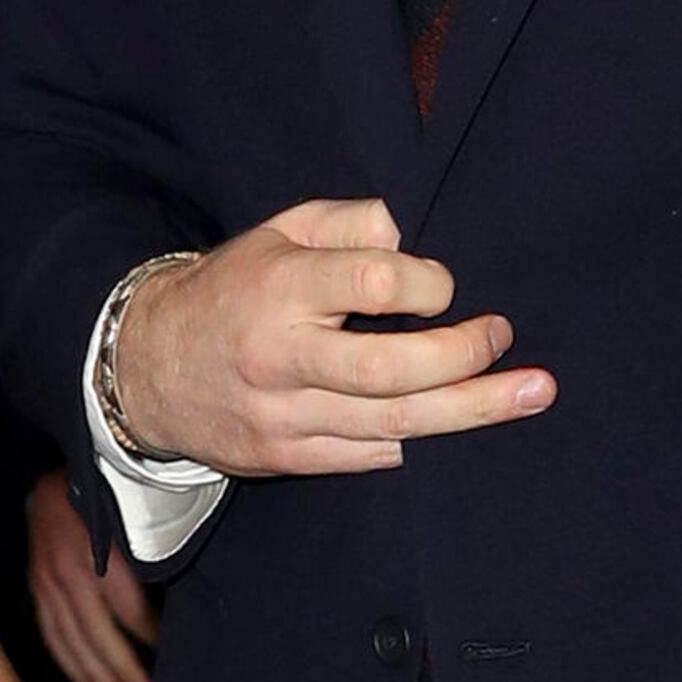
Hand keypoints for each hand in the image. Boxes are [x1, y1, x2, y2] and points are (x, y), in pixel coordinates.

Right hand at [25, 463, 156, 681]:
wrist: (52, 480)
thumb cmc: (99, 497)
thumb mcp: (128, 522)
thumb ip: (144, 563)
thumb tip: (167, 604)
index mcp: (96, 560)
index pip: (130, 612)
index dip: (150, 636)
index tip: (167, 656)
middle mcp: (68, 577)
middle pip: (99, 636)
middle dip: (123, 670)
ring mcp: (46, 585)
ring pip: (73, 641)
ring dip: (96, 674)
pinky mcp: (36, 588)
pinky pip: (51, 633)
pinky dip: (67, 660)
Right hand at [115, 203, 552, 482]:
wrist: (149, 371)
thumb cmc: (233, 290)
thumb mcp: (277, 233)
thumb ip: (349, 223)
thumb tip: (413, 232)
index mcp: (279, 290)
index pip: (370, 283)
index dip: (425, 283)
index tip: (445, 285)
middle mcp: (280, 358)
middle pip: (391, 369)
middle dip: (464, 357)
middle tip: (508, 340)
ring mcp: (284, 417)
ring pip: (393, 424)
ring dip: (472, 411)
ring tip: (532, 395)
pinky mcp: (290, 458)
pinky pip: (373, 457)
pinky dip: (426, 443)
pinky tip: (470, 430)